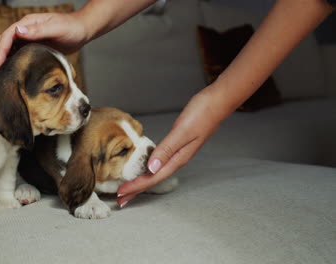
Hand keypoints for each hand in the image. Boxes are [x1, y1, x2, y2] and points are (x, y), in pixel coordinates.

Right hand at [0, 12, 88, 73]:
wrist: (82, 30)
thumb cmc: (71, 27)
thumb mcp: (56, 28)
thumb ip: (38, 30)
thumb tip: (19, 30)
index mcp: (27, 23)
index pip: (7, 36)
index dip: (0, 50)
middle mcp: (24, 30)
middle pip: (2, 42)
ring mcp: (27, 38)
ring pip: (5, 48)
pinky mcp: (31, 46)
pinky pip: (14, 54)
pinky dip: (5, 61)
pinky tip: (0, 70)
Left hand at [117, 88, 228, 206]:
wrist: (218, 102)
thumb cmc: (202, 114)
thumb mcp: (182, 132)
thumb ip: (167, 150)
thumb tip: (152, 168)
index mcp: (178, 158)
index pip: (153, 178)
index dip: (136, 186)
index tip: (121, 194)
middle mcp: (177, 159)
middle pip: (153, 179)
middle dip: (136, 190)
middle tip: (119, 200)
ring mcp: (177, 153)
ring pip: (155, 173)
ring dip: (140, 182)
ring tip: (127, 189)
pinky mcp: (176, 145)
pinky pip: (158, 163)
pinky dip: (147, 170)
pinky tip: (143, 170)